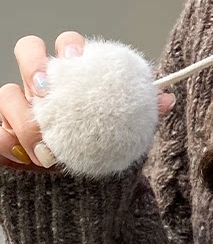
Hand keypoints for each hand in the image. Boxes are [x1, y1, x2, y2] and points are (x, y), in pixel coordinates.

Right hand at [0, 33, 175, 170]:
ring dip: (25, 120)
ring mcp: (17, 109)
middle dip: (33, 63)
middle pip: (28, 52)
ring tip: (46, 148)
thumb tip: (167, 99)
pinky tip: (26, 161)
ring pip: (7, 95)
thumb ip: (141, 114)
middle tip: (47, 88)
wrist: (76, 199)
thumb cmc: (99, 153)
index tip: (78, 59)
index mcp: (71, 75)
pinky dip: (10, 143)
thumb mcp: (124, 133)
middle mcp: (40, 85)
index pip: (66, 44)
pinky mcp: (3, 137)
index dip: (68, 45)